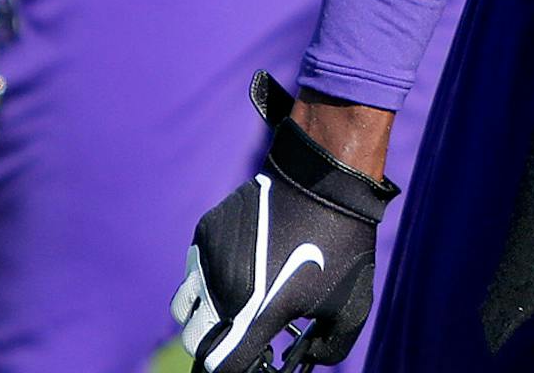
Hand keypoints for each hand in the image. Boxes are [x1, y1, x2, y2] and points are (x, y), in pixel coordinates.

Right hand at [173, 74, 398, 371]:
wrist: (323, 179)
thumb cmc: (341, 245)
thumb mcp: (350, 307)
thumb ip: (329, 347)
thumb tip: (308, 358)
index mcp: (256, 315)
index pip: (221, 365)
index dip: (235, 369)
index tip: (254, 359)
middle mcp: (224, 290)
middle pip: (193, 340)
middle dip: (213, 345)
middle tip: (237, 337)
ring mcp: (210, 259)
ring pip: (183, 305)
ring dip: (201, 313)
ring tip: (229, 306)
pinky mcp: (205, 231)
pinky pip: (191, 269)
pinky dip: (204, 277)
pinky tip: (235, 269)